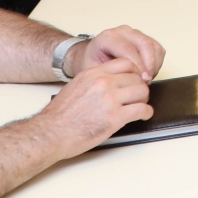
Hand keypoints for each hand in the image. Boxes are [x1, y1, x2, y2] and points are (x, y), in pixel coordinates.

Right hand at [33, 58, 153, 158]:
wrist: (50, 133)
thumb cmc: (59, 116)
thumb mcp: (75, 87)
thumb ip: (94, 81)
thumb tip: (111, 82)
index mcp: (93, 73)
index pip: (126, 63)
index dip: (134, 73)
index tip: (134, 80)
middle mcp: (103, 82)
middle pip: (137, 78)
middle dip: (140, 88)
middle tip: (138, 96)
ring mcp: (110, 99)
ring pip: (142, 92)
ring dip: (144, 100)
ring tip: (140, 105)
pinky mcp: (115, 117)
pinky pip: (142, 110)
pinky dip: (146, 113)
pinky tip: (144, 115)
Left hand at [69, 25, 165, 82]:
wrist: (89, 57)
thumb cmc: (91, 65)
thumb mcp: (93, 71)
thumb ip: (109, 75)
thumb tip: (127, 84)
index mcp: (108, 37)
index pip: (128, 49)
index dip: (137, 66)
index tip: (141, 81)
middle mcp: (123, 31)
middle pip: (145, 44)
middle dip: (149, 65)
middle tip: (146, 82)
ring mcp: (134, 33)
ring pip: (154, 46)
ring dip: (154, 65)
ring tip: (146, 79)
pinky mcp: (143, 38)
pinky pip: (157, 49)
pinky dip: (157, 63)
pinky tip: (148, 73)